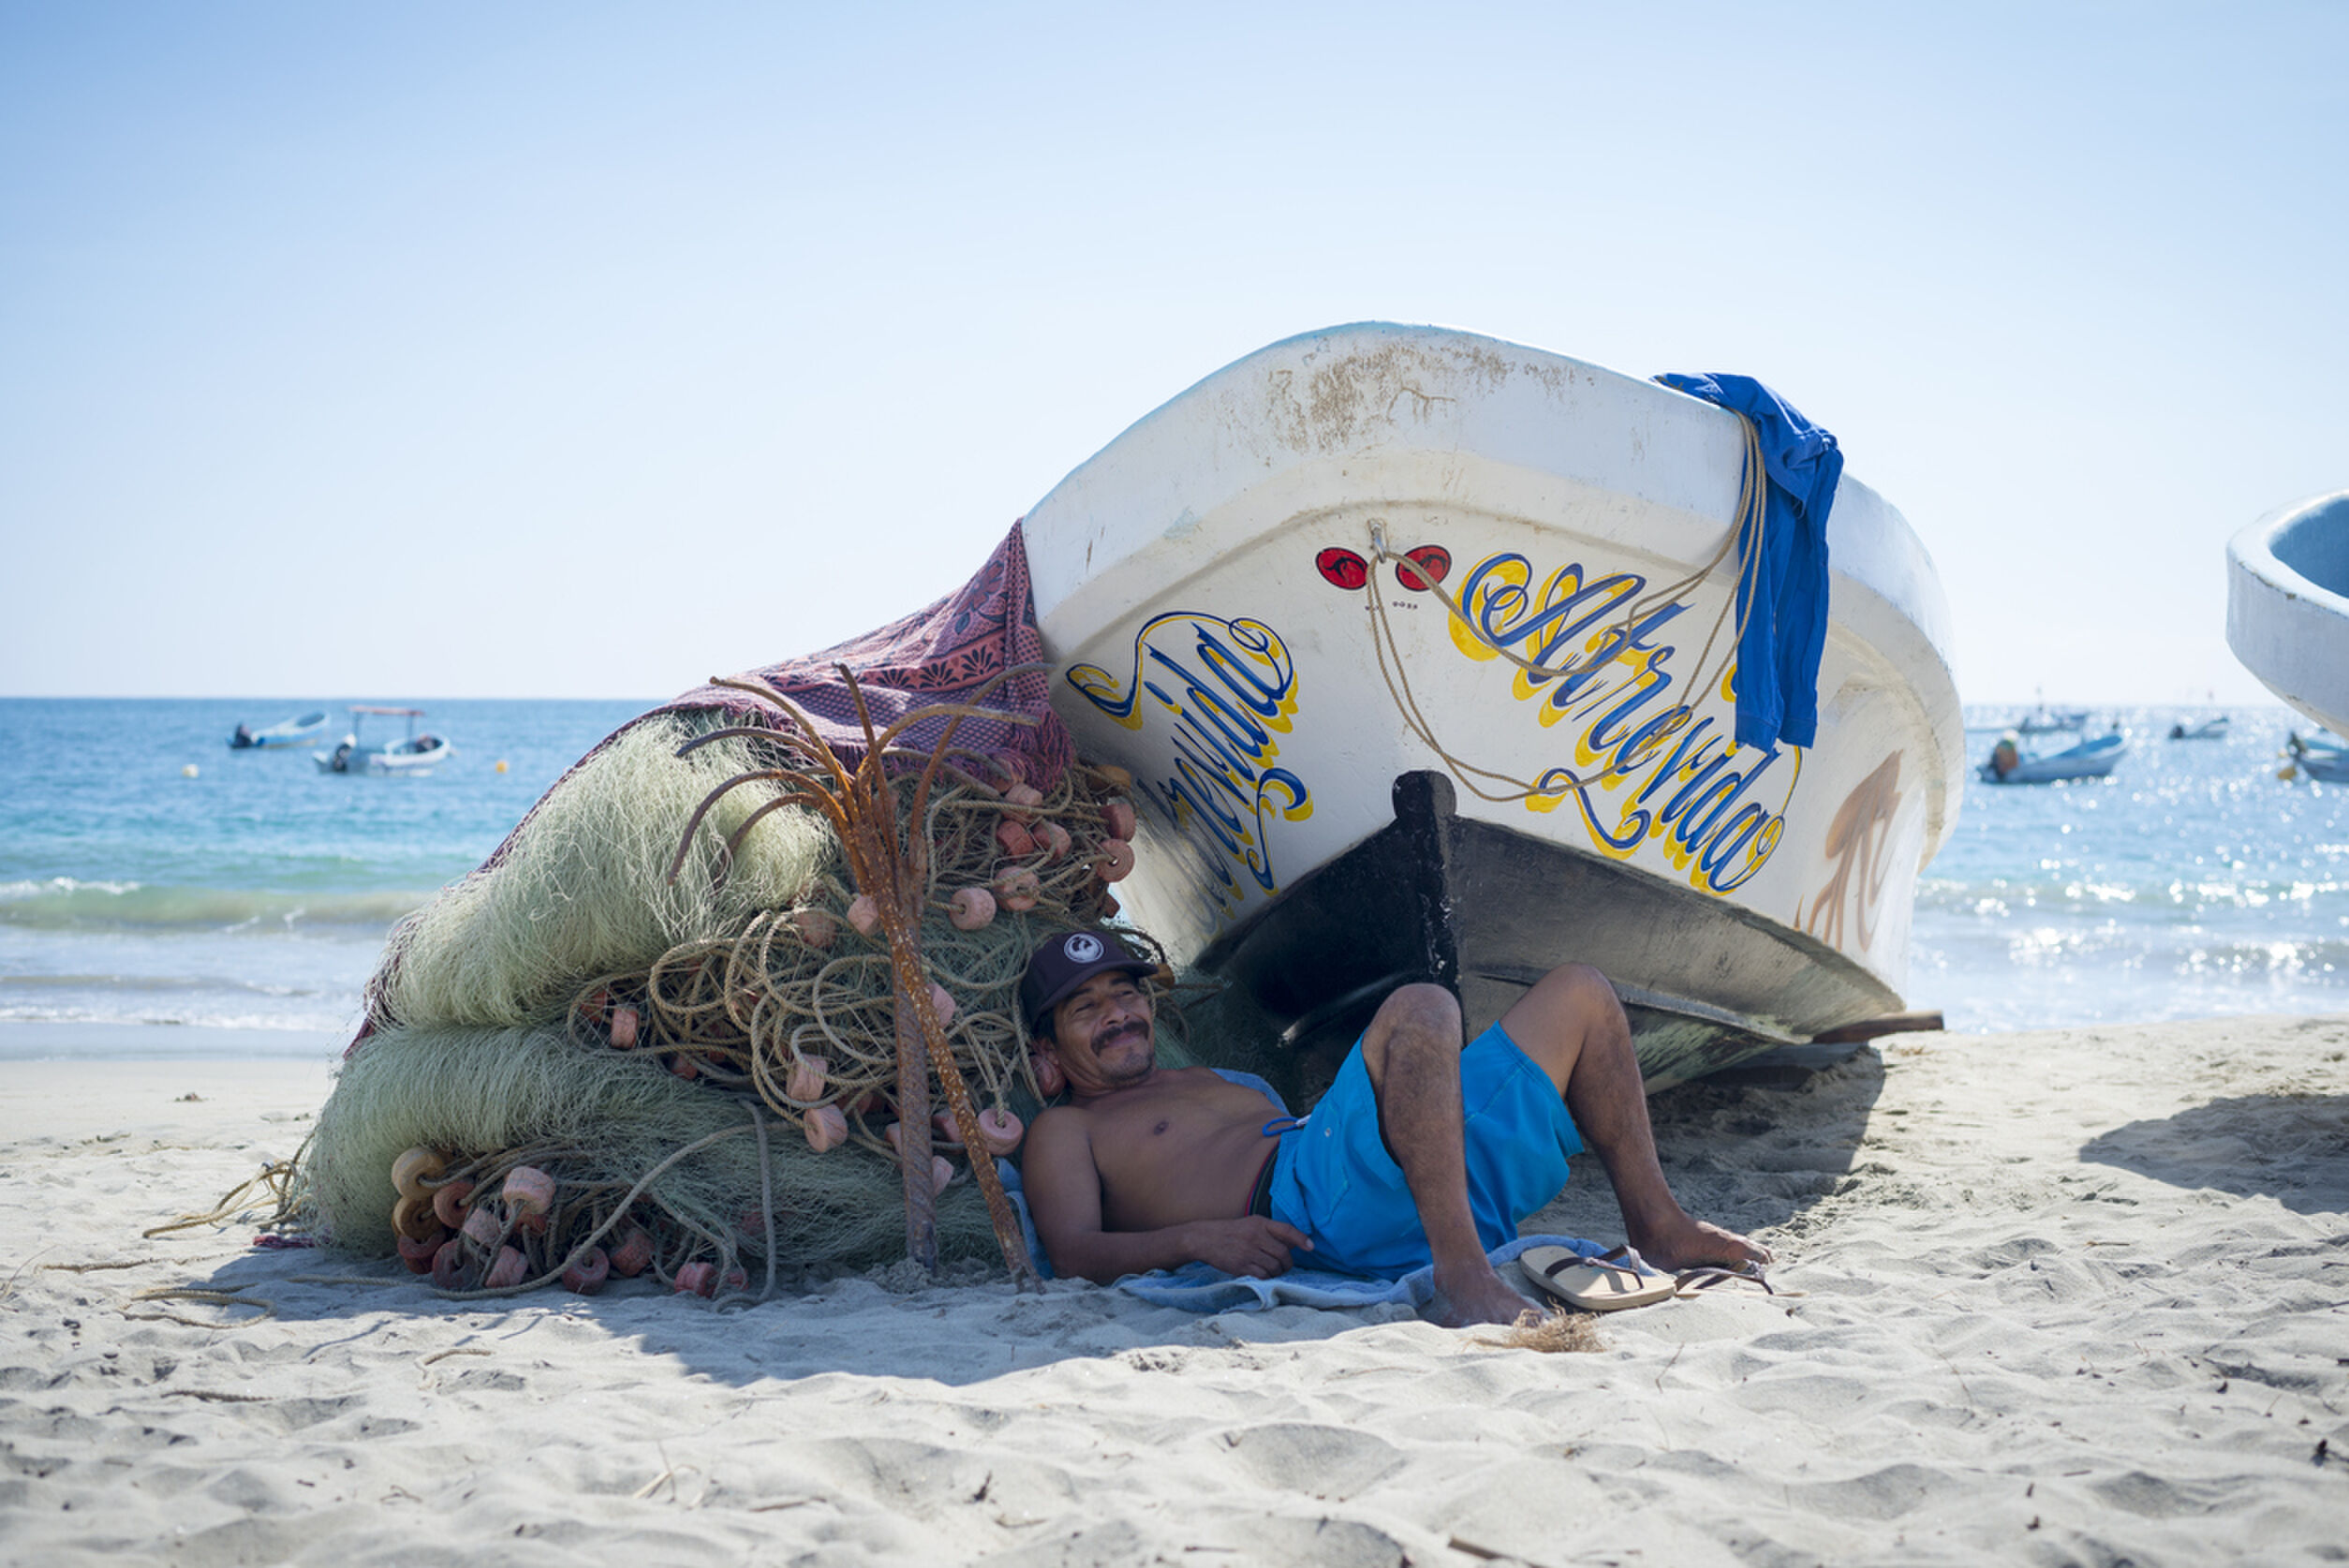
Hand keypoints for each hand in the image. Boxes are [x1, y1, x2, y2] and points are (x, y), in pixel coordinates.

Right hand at [1184, 1217, 1310, 1277]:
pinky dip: (1266, 1277)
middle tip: (1284, 1265)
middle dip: (1288, 1263)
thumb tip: (1296, 1243)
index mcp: (1259, 1223)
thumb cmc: (1232, 1232)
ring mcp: (1248, 1252)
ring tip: (1273, 1270)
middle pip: (1283, 1253)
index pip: (1286, 1230)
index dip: (1301, 1239)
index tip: (1311, 1247)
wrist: (1205, 1239)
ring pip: (1275, 1267)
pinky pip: (1263, 1275)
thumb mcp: (1252, 1224)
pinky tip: (1262, 1274)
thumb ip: (1272, 1232)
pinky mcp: (1241, 1266)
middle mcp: (1255, 1236)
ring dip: (1278, 1272)